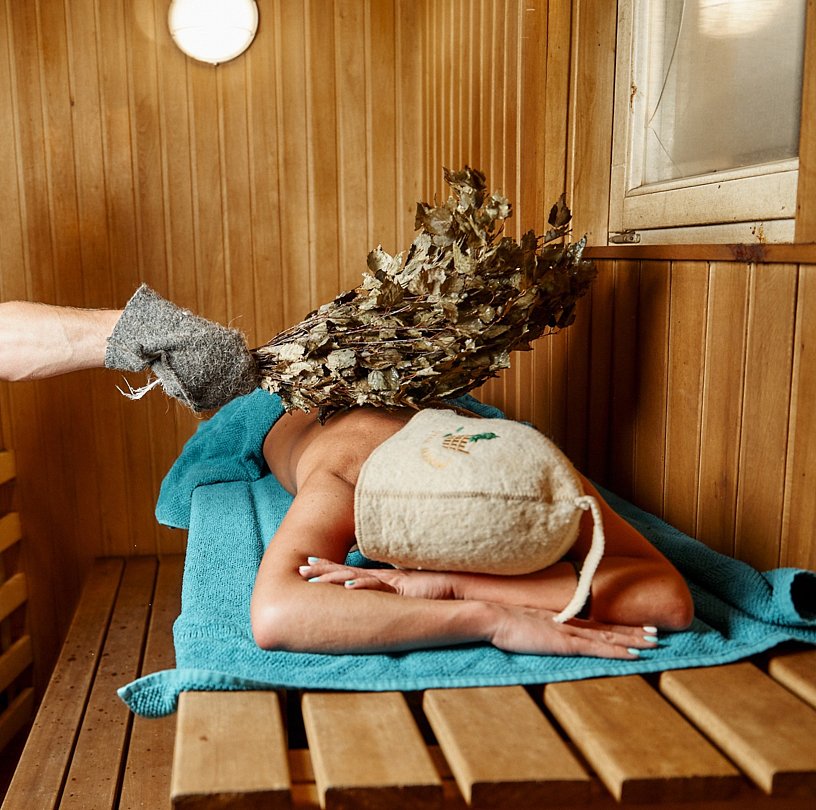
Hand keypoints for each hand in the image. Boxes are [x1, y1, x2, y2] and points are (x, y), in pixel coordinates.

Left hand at [298, 557, 455, 599]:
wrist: (461, 587)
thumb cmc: (439, 592)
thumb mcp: (411, 596)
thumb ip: (398, 596)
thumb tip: (389, 602)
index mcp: (384, 580)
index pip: (351, 574)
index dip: (330, 570)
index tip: (309, 565)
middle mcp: (384, 578)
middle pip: (347, 572)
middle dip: (322, 571)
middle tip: (300, 568)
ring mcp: (392, 581)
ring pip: (356, 577)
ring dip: (333, 578)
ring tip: (312, 577)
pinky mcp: (402, 585)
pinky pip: (378, 585)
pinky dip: (362, 586)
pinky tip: (348, 586)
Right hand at [489, 602, 657, 658]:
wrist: (491, 616)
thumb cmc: (502, 622)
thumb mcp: (524, 623)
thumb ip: (538, 628)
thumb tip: (541, 633)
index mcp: (560, 620)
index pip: (594, 623)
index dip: (616, 626)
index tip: (635, 626)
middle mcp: (569, 623)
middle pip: (607, 628)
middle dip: (632, 631)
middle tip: (656, 633)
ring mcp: (568, 633)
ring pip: (608, 637)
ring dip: (632, 640)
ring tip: (653, 643)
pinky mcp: (564, 643)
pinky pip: (597, 649)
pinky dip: (617, 651)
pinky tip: (633, 656)